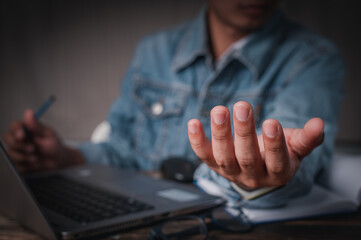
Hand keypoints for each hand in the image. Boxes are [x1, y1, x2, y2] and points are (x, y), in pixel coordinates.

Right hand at [2, 109, 83, 172]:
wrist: (57, 160)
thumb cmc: (53, 145)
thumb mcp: (48, 134)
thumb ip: (36, 126)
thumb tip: (28, 112)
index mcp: (26, 129)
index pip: (14, 125)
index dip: (16, 130)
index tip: (22, 136)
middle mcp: (18, 138)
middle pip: (7, 138)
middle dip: (19, 145)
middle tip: (33, 149)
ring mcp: (16, 150)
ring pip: (10, 153)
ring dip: (24, 157)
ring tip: (36, 158)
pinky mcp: (17, 162)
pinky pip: (15, 164)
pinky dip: (26, 165)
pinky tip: (34, 163)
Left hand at [187, 101, 323, 188]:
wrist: (258, 166)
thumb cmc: (278, 152)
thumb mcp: (296, 146)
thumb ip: (307, 138)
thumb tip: (319, 124)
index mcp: (277, 173)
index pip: (276, 162)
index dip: (274, 144)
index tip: (272, 123)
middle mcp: (252, 177)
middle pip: (246, 157)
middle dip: (244, 132)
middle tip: (242, 106)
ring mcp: (231, 172)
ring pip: (224, 157)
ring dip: (220, 133)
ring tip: (219, 110)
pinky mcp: (214, 165)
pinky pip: (203, 155)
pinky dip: (196, 140)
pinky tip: (193, 123)